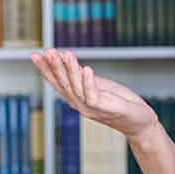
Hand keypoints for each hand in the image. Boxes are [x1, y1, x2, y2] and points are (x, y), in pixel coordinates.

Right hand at [30, 49, 158, 139]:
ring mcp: (91, 108)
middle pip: (63, 84)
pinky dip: (88, 82)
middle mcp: (79, 104)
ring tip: (65, 54)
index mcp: (76, 98)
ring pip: (76, 87)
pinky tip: (86, 68)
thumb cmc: (119, 101)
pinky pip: (93, 95)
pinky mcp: (104, 108)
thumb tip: (66, 60)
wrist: (139, 121)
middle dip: (54, 67)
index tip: (35, 55)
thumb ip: (82, 78)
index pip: (56, 82)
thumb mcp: (98, 86)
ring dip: (70, 69)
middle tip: (47, 51)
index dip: (45, 69)